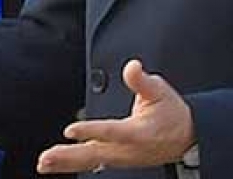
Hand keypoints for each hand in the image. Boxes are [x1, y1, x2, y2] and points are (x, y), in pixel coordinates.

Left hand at [36, 60, 194, 174]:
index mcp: (139, 132)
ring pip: (91, 161)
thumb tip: (132, 66)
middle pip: (95, 154)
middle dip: (69, 156)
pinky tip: (57, 166)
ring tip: (44, 163)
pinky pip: (92, 164)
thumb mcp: (161, 92)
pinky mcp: (117, 160)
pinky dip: (73, 165)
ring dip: (66, 163)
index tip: (70, 130)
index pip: (112, 132)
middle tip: (47, 157)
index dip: (91, 131)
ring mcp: (122, 158)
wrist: (188, 138)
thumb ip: (142, 81)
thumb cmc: (172, 113)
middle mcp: (128, 149)